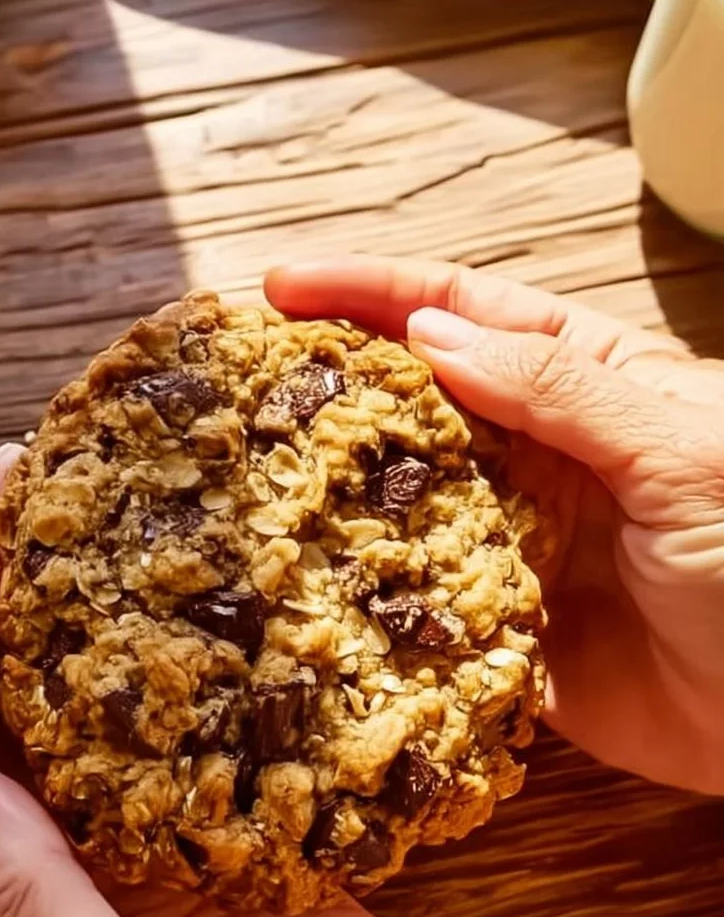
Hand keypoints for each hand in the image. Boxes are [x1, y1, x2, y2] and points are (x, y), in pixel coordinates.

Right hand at [266, 257, 723, 795]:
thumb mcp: (680, 449)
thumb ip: (559, 391)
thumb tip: (431, 336)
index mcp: (586, 384)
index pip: (466, 314)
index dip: (374, 293)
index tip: (283, 287)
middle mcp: (537, 455)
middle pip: (416, 402)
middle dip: (332, 384)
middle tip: (236, 382)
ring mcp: (510, 543)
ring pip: (402, 500)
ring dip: (331, 490)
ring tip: (243, 477)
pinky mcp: (497, 629)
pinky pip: (416, 602)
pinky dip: (362, 592)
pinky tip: (299, 583)